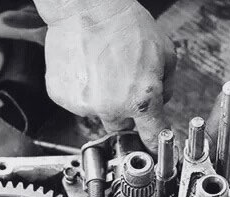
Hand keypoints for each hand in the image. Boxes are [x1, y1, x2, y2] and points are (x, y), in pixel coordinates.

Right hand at [42, 0, 175, 151]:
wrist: (85, 7)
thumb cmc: (124, 24)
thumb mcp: (165, 53)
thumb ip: (167, 85)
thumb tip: (163, 101)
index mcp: (141, 99)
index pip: (151, 136)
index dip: (154, 143)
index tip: (153, 149)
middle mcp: (111, 107)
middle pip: (121, 127)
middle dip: (124, 113)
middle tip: (122, 85)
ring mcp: (84, 104)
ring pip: (97, 114)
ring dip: (101, 100)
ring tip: (102, 70)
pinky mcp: (62, 97)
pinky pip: (76, 103)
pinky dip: (81, 91)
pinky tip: (86, 69)